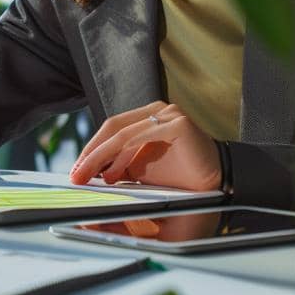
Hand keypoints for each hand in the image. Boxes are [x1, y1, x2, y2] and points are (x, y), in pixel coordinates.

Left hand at [69, 101, 220, 191]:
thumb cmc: (180, 177)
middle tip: (77, 174)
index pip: (110, 129)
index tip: (76, 170)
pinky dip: (122, 156)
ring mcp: (168, 114)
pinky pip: (140, 137)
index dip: (90, 149)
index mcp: (146, 117)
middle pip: (112, 128)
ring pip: (122, 133)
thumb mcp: (141, 172)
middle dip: (90, 153)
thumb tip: (89, 173)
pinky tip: (114, 174)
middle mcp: (156, 111)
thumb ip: (118, 168)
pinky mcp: (177, 124)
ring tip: (91, 177)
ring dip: (101, 157)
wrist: (217, 183)